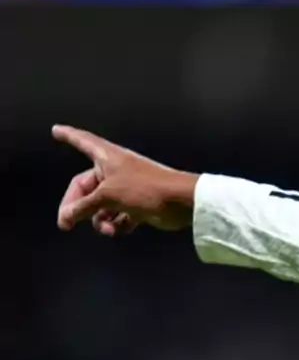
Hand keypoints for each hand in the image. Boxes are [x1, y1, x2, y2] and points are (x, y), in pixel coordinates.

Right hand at [52, 124, 198, 234]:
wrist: (181, 202)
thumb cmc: (143, 189)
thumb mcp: (108, 196)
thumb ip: (83, 206)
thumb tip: (65, 217)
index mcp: (106, 157)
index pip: (82, 141)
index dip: (68, 136)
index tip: (56, 129)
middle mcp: (114, 170)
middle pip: (86, 187)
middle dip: (78, 207)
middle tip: (66, 224)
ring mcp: (127, 188)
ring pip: (102, 205)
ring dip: (100, 219)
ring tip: (107, 229)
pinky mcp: (138, 205)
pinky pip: (119, 215)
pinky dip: (118, 224)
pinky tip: (121, 230)